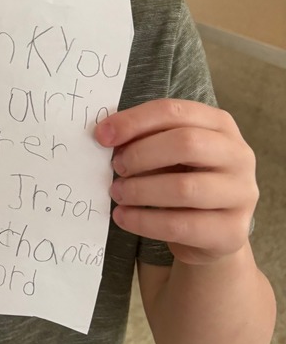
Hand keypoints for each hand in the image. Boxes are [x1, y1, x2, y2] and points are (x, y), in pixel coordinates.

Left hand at [97, 100, 257, 265]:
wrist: (211, 232)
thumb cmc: (184, 180)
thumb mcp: (169, 153)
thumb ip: (146, 139)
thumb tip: (106, 135)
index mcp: (220, 124)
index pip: (175, 111)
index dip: (134, 121)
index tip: (102, 135)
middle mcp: (239, 155)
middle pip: (186, 143)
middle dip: (141, 154)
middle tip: (116, 167)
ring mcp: (241, 194)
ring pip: (184, 188)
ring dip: (140, 190)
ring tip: (118, 193)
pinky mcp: (232, 231)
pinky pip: (181, 225)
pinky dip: (144, 221)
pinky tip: (124, 217)